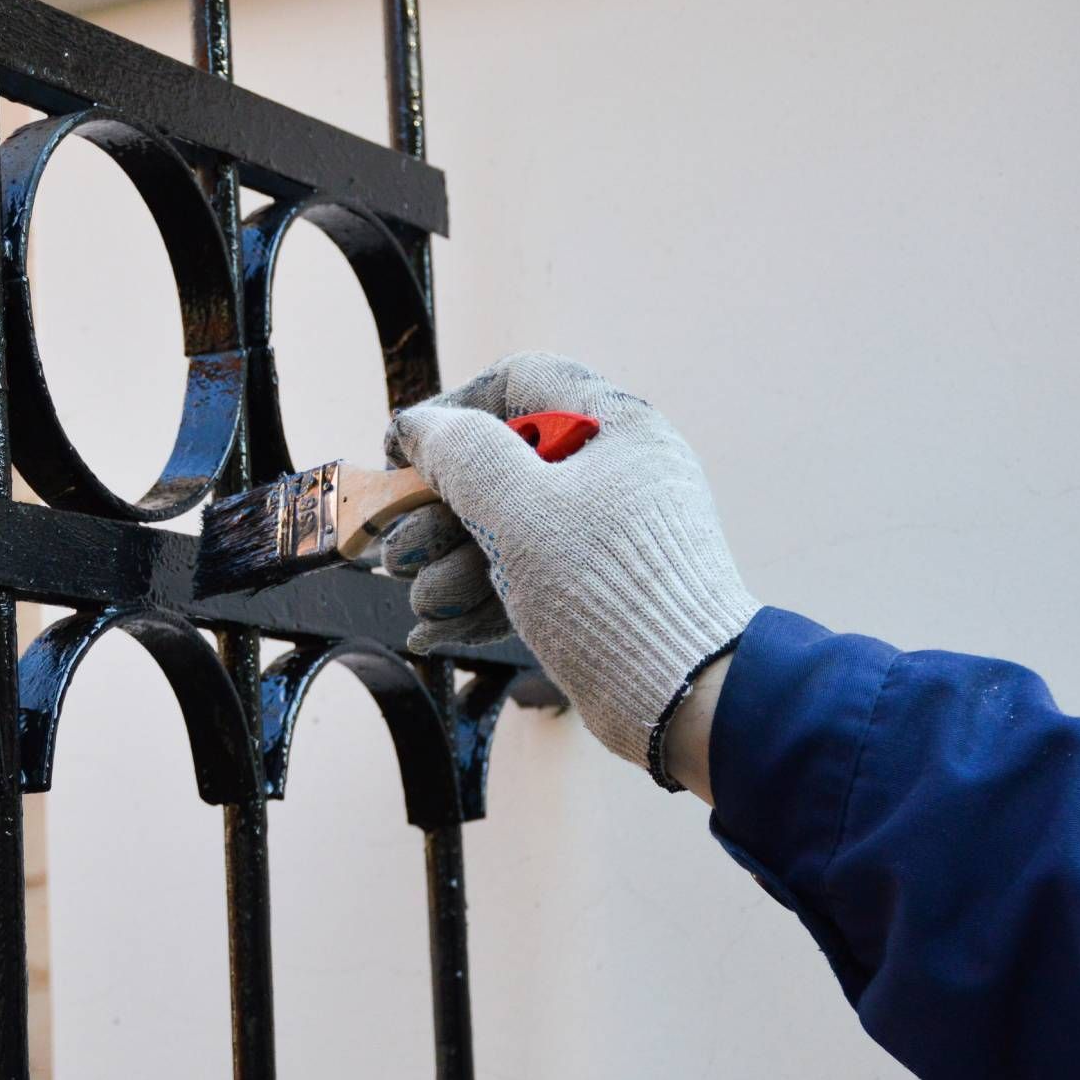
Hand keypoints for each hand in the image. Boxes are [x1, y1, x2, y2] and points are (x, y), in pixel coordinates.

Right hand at [384, 352, 757, 787]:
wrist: (685, 697)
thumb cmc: (608, 589)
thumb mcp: (521, 509)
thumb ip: (462, 456)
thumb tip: (420, 426)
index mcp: (614, 426)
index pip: (519, 381)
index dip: (452, 410)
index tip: (402, 451)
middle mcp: (614, 470)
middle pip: (502, 464)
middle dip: (438, 514)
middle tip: (395, 552)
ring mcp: (607, 533)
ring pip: (507, 528)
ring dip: (451, 566)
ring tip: (422, 604)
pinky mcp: (598, 588)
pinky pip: (527, 575)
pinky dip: (480, 599)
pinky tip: (435, 633)